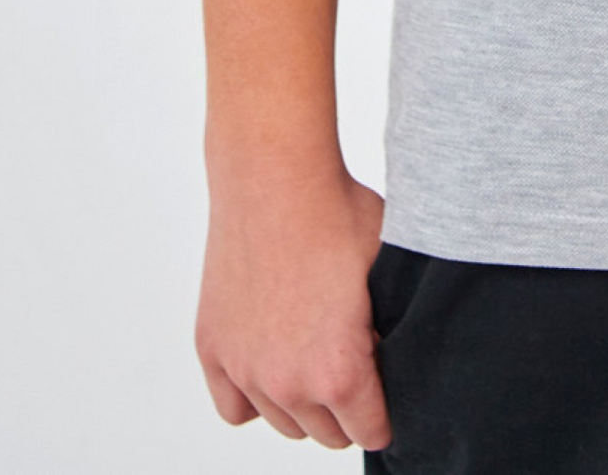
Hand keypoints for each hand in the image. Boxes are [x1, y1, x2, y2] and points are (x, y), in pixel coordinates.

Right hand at [197, 169, 391, 448]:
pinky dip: (252, 394)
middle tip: (352, 358)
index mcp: (339, 373)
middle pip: (327, 434)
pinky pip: (235, 408)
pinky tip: (271, 358)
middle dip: (346, 406)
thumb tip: (395, 356)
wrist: (276, 174)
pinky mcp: (213, 349)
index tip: (384, 385)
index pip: (371, 432)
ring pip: (283, 422)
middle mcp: (288, 384)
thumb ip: (392, 330)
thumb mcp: (389, 270)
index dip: (384, 409)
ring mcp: (245, 369)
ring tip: (314, 349)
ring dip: (302, 400)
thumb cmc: (337, 212)